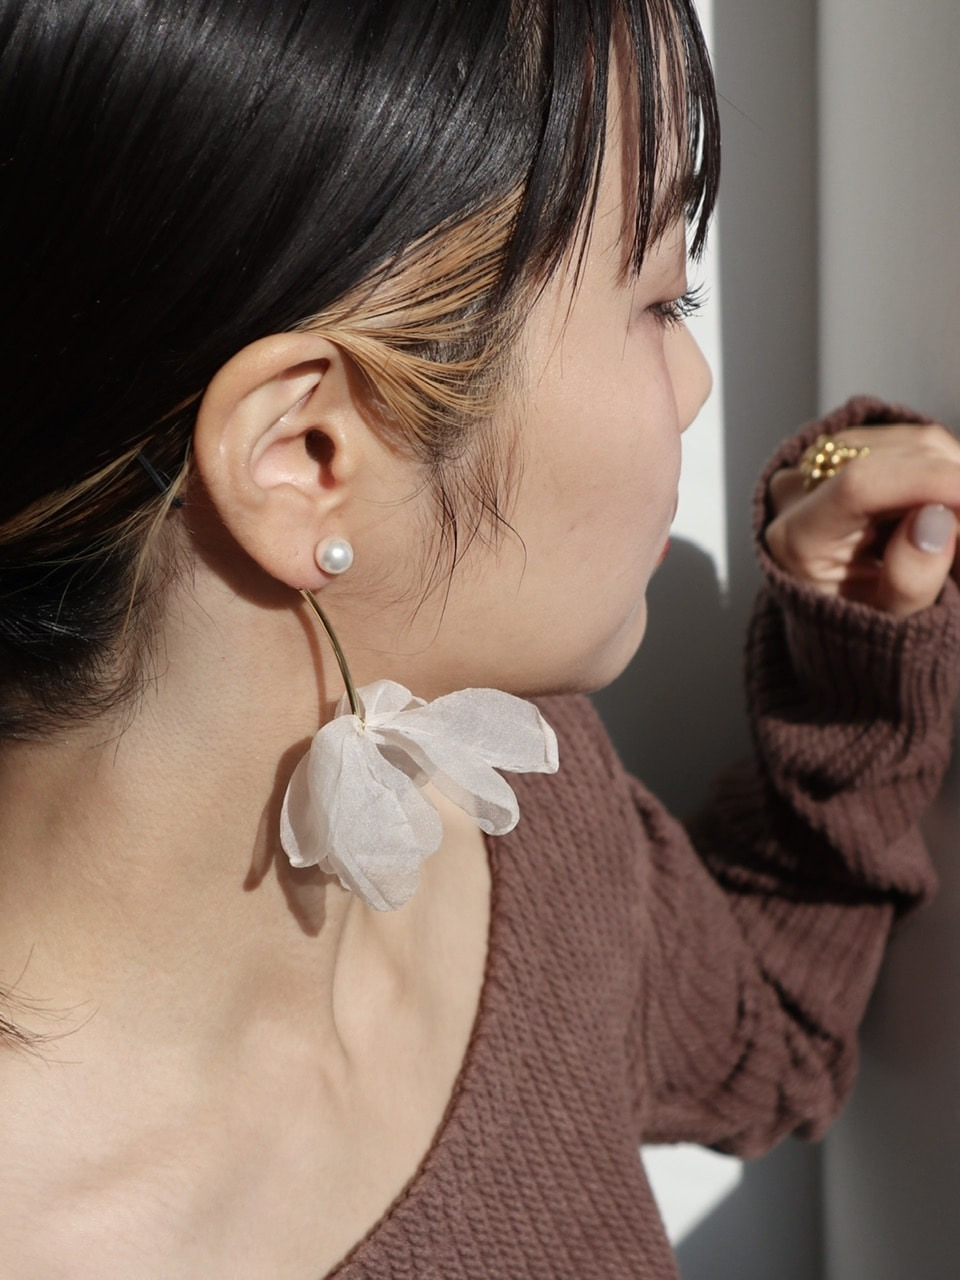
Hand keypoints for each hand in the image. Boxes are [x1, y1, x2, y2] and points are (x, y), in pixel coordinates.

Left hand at [766, 423, 959, 618]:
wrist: (837, 605)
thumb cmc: (862, 621)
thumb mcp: (887, 621)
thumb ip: (909, 580)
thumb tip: (937, 517)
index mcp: (796, 537)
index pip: (861, 484)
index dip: (930, 481)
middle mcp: (797, 488)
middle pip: (895, 456)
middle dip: (952, 484)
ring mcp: (818, 461)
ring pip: (912, 441)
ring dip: (953, 476)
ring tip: (955, 531)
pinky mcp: (845, 448)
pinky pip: (912, 441)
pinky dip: (943, 470)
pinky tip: (944, 508)